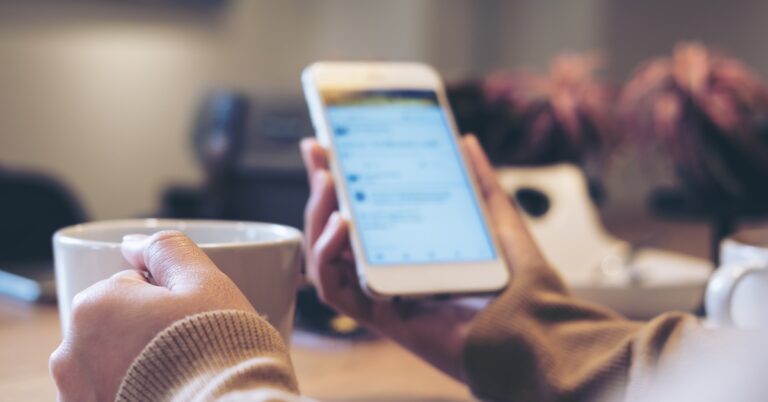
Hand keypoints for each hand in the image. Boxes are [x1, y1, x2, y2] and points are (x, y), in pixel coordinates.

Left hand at [49, 231, 254, 401]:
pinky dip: (129, 393)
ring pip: (108, 365)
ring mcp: (76, 395)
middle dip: (144, 334)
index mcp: (94, 307)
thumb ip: (166, 250)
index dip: (167, 301)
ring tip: (175, 380)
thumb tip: (132, 243)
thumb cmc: (217, 349)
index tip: (189, 320)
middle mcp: (69, 354)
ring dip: (134, 367)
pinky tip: (163, 396)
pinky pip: (108, 394)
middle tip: (185, 351)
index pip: (131, 287)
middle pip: (114, 327)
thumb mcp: (204, 282)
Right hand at [300, 135, 544, 380]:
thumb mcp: (497, 219)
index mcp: (409, 250)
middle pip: (336, 231)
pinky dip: (327, 256)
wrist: (533, 327)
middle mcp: (389, 272)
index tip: (327, 143)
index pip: (363, 212)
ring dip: (317, 218)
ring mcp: (381, 294)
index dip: (342, 180)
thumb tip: (465, 141)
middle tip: (318, 152)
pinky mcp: (379, 317)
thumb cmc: (520, 284)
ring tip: (326, 182)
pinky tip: (341, 224)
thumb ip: (479, 181)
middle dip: (320, 190)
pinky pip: (334, 290)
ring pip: (326, 259)